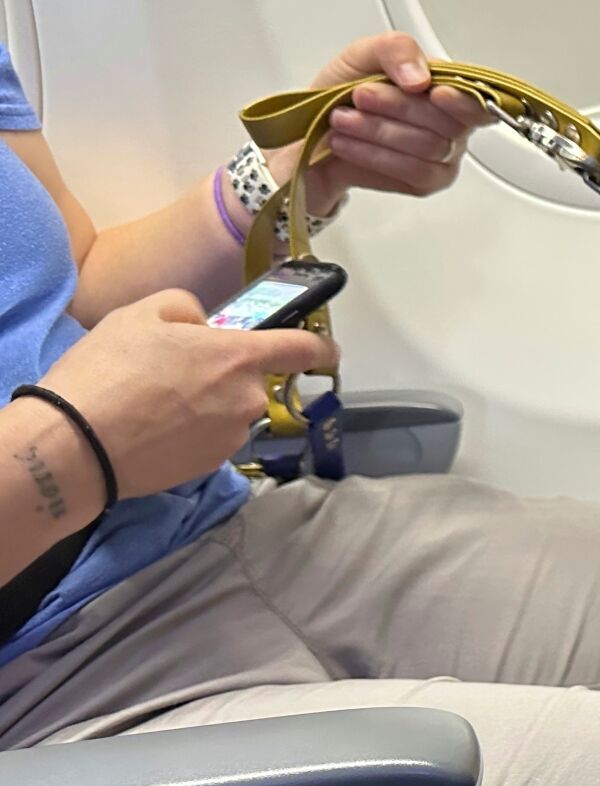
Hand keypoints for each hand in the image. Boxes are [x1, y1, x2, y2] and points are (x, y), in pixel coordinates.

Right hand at [36, 290, 338, 499]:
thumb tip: (204, 326)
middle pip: (250, 381)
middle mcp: (248, 398)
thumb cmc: (109, 370)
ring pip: (228, 411)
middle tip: (170, 373)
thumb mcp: (142, 313)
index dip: (319, 347)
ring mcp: (233, 436)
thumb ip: (187, 308)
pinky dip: (190, 432)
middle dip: (221, 375)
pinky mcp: (211, 466)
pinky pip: (210, 438)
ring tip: (152, 402)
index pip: (301, 349)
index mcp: (240, 356)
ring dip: (205, 405)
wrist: (77, 444)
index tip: (327, 350)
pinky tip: (152, 428)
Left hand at [270, 32, 492, 213]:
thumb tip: (421, 78)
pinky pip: (414, 172)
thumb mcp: (362, 56)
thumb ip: (395, 50)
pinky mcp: (426, 184)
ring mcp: (443, 157)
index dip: (463, 100)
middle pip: (448, 123)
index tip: (434, 92)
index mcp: (445, 91)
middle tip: (359, 97)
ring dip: (379, 132)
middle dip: (397, 108)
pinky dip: (376, 156)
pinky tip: (348, 144)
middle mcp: (452, 125)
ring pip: (428, 147)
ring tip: (342, 120)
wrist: (310, 138)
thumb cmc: (341, 97)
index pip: (477, 100)